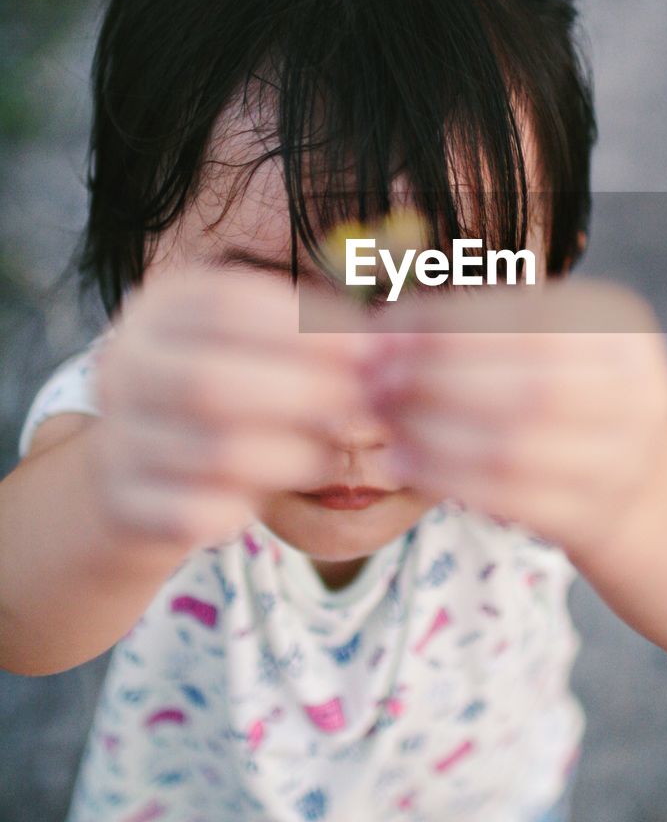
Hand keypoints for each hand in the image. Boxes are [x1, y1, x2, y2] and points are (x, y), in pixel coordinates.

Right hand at [90, 268, 367, 551]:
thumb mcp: (261, 347)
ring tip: (329, 453)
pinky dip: (245, 508)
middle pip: (213, 382)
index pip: (229, 307)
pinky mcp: (125, 505)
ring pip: (214, 454)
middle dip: (304, 395)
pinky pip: (197, 514)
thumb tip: (394, 345)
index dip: (308, 328)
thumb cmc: (230, 393)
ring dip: (292, 456)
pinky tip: (269, 496)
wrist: (141, 467)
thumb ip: (316, 337)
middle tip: (360, 406)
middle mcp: (123, 366)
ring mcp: (118, 437)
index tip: (369, 348)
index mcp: (157, 311)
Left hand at [365, 280, 666, 557]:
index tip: (386, 329)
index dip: (449, 325)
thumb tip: (384, 327)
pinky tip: (403, 460)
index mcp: (626, 333)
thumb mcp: (541, 342)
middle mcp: (640, 396)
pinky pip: (506, 498)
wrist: (626, 480)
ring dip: (431, 431)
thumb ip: (474, 328)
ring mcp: (622, 462)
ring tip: (383, 417)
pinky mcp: (591, 515)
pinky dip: (445, 476)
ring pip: (512, 447)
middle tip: (376, 379)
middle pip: (525, 386)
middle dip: (435, 380)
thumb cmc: (558, 393)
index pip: (530, 320)